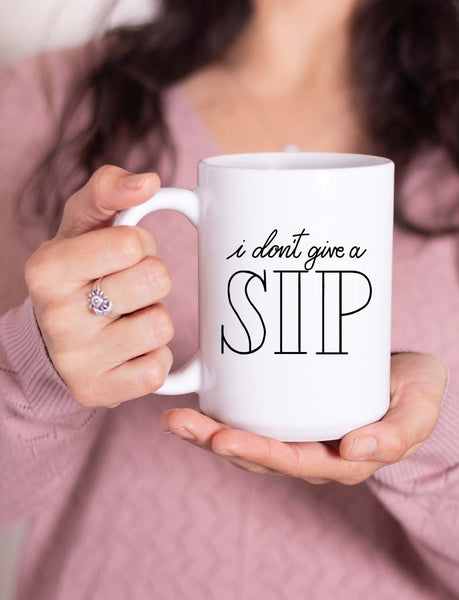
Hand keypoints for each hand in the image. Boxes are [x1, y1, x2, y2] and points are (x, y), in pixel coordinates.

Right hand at [25, 165, 174, 407]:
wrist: (54, 338)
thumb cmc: (79, 271)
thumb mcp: (83, 223)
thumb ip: (110, 190)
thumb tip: (149, 182)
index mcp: (47, 268)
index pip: (130, 242)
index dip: (140, 244)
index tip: (122, 254)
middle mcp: (55, 316)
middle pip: (154, 280)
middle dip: (152, 279)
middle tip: (129, 287)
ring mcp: (76, 360)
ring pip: (161, 326)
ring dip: (155, 319)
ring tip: (129, 318)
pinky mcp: (99, 392)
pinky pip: (157, 370)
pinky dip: (154, 357)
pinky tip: (130, 351)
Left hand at [160, 352, 446, 484]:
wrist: (410, 379)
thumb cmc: (416, 391)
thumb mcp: (422, 407)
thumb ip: (401, 432)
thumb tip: (356, 447)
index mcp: (346, 460)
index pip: (295, 464)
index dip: (258, 453)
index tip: (224, 436)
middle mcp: (317, 454)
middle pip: (261, 457)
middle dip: (218, 443)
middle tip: (183, 424)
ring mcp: (302, 437)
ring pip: (251, 443)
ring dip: (210, 433)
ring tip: (175, 419)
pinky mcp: (292, 416)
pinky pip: (255, 423)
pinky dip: (224, 417)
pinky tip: (198, 401)